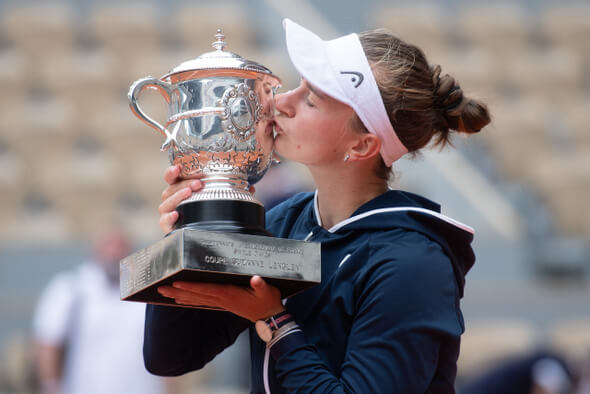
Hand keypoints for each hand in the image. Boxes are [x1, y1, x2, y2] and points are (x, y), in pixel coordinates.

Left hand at [157, 275, 283, 321]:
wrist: (270, 317)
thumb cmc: (268, 301)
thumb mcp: (268, 291)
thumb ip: (261, 285)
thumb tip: (256, 279)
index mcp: (229, 294)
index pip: (206, 289)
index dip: (191, 286)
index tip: (177, 282)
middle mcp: (222, 299)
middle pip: (196, 295)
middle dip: (178, 291)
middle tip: (160, 288)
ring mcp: (221, 303)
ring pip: (196, 299)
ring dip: (179, 296)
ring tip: (164, 293)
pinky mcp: (222, 304)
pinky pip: (201, 302)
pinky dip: (189, 301)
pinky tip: (179, 300)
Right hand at [158, 165, 255, 232]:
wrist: (207, 233)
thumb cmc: (209, 211)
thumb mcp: (220, 198)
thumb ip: (231, 190)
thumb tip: (249, 187)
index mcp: (182, 189)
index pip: (172, 178)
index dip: (172, 172)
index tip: (179, 167)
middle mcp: (173, 200)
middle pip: (170, 189)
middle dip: (183, 184)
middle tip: (198, 183)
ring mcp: (171, 213)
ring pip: (166, 203)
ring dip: (177, 197)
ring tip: (189, 193)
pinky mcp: (170, 227)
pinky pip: (164, 222)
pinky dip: (168, 218)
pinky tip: (176, 215)